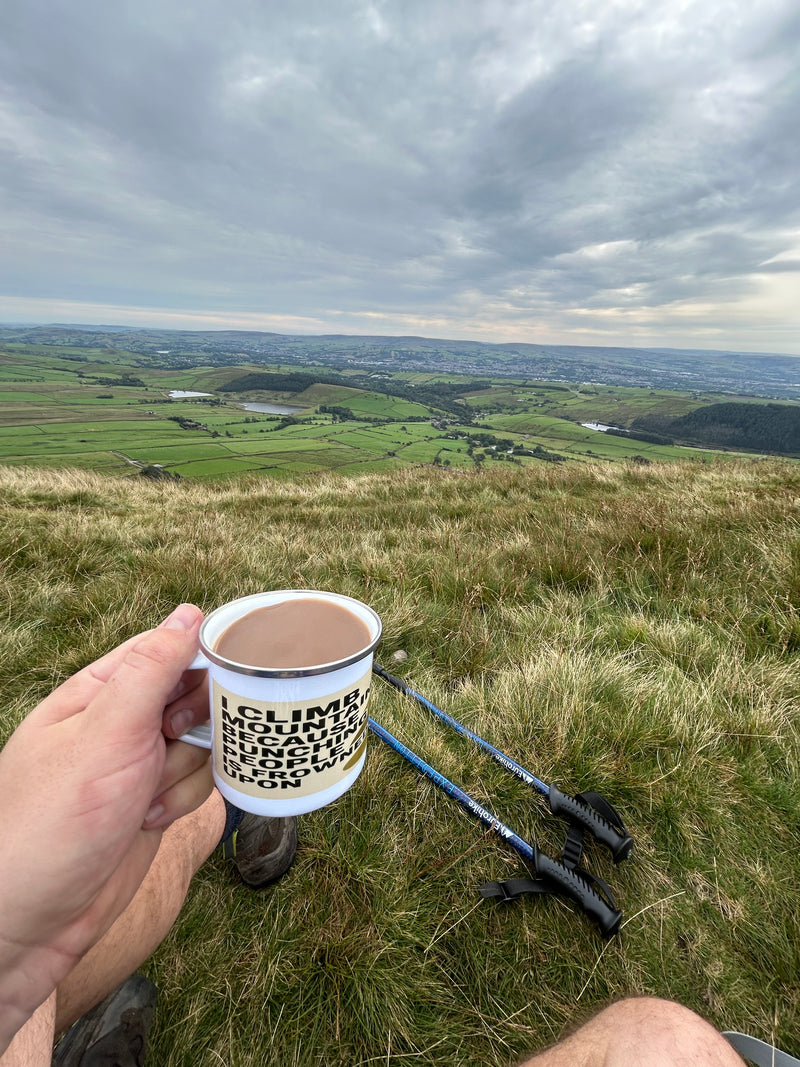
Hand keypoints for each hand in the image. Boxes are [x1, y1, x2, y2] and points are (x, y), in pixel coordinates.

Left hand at [0, 604, 211, 1051]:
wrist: (33, 920)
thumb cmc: (54, 819)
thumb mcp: (107, 732)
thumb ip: (152, 669)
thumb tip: (191, 614)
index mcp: (101, 690)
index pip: (169, 649)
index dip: (201, 663)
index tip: (216, 686)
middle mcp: (122, 722)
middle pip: (195, 696)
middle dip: (197, 725)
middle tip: (168, 743)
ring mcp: (139, 764)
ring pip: (204, 744)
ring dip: (186, 773)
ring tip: (145, 799)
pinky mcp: (154, 803)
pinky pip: (198, 784)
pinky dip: (184, 803)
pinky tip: (151, 822)